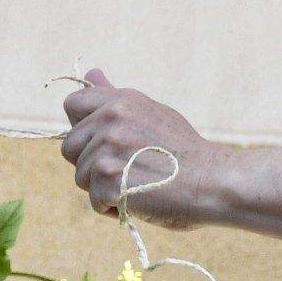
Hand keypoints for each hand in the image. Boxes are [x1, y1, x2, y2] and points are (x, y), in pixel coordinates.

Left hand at [59, 68, 224, 226]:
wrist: (212, 181)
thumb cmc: (184, 153)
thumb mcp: (152, 113)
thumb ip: (115, 98)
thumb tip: (92, 72)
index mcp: (121, 100)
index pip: (72, 105)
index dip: (82, 128)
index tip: (103, 142)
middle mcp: (111, 118)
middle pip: (69, 147)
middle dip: (90, 163)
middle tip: (126, 169)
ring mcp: (108, 148)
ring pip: (80, 177)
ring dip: (104, 189)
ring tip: (137, 185)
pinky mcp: (109, 179)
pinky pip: (94, 201)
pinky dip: (114, 208)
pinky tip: (140, 201)